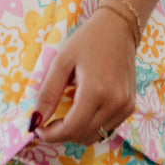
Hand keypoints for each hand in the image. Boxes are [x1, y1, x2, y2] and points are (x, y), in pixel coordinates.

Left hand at [31, 8, 136, 144]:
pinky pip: (107, 128)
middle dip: (61, 134)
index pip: (72, 129)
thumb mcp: (61, 61)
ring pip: (96, 136)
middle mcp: (115, 103)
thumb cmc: (88, 40)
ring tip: (64, 115)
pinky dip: (90, 126)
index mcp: (96, 90)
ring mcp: (125, 106)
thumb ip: (48, 93)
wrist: (119, 28)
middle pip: (83, 136)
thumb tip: (35, 120)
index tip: (38, 129)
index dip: (52, 135)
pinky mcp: (129, 106)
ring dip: (76, 132)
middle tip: (47, 122)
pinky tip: (82, 110)